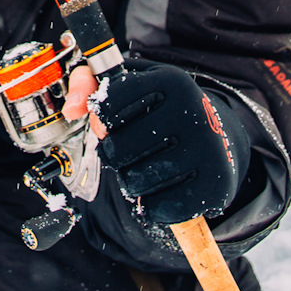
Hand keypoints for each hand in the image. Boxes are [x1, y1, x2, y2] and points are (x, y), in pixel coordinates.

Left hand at [70, 58, 250, 224]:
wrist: (218, 134)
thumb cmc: (162, 108)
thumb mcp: (131, 82)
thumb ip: (89, 84)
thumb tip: (72, 109)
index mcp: (171, 82)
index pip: (107, 105)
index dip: (100, 119)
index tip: (109, 121)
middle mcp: (193, 114)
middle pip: (117, 150)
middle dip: (113, 154)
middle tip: (130, 148)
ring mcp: (208, 152)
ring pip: (134, 182)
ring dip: (131, 180)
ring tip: (148, 165)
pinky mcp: (214, 188)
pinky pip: (157, 209)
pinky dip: (152, 204)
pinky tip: (164, 185)